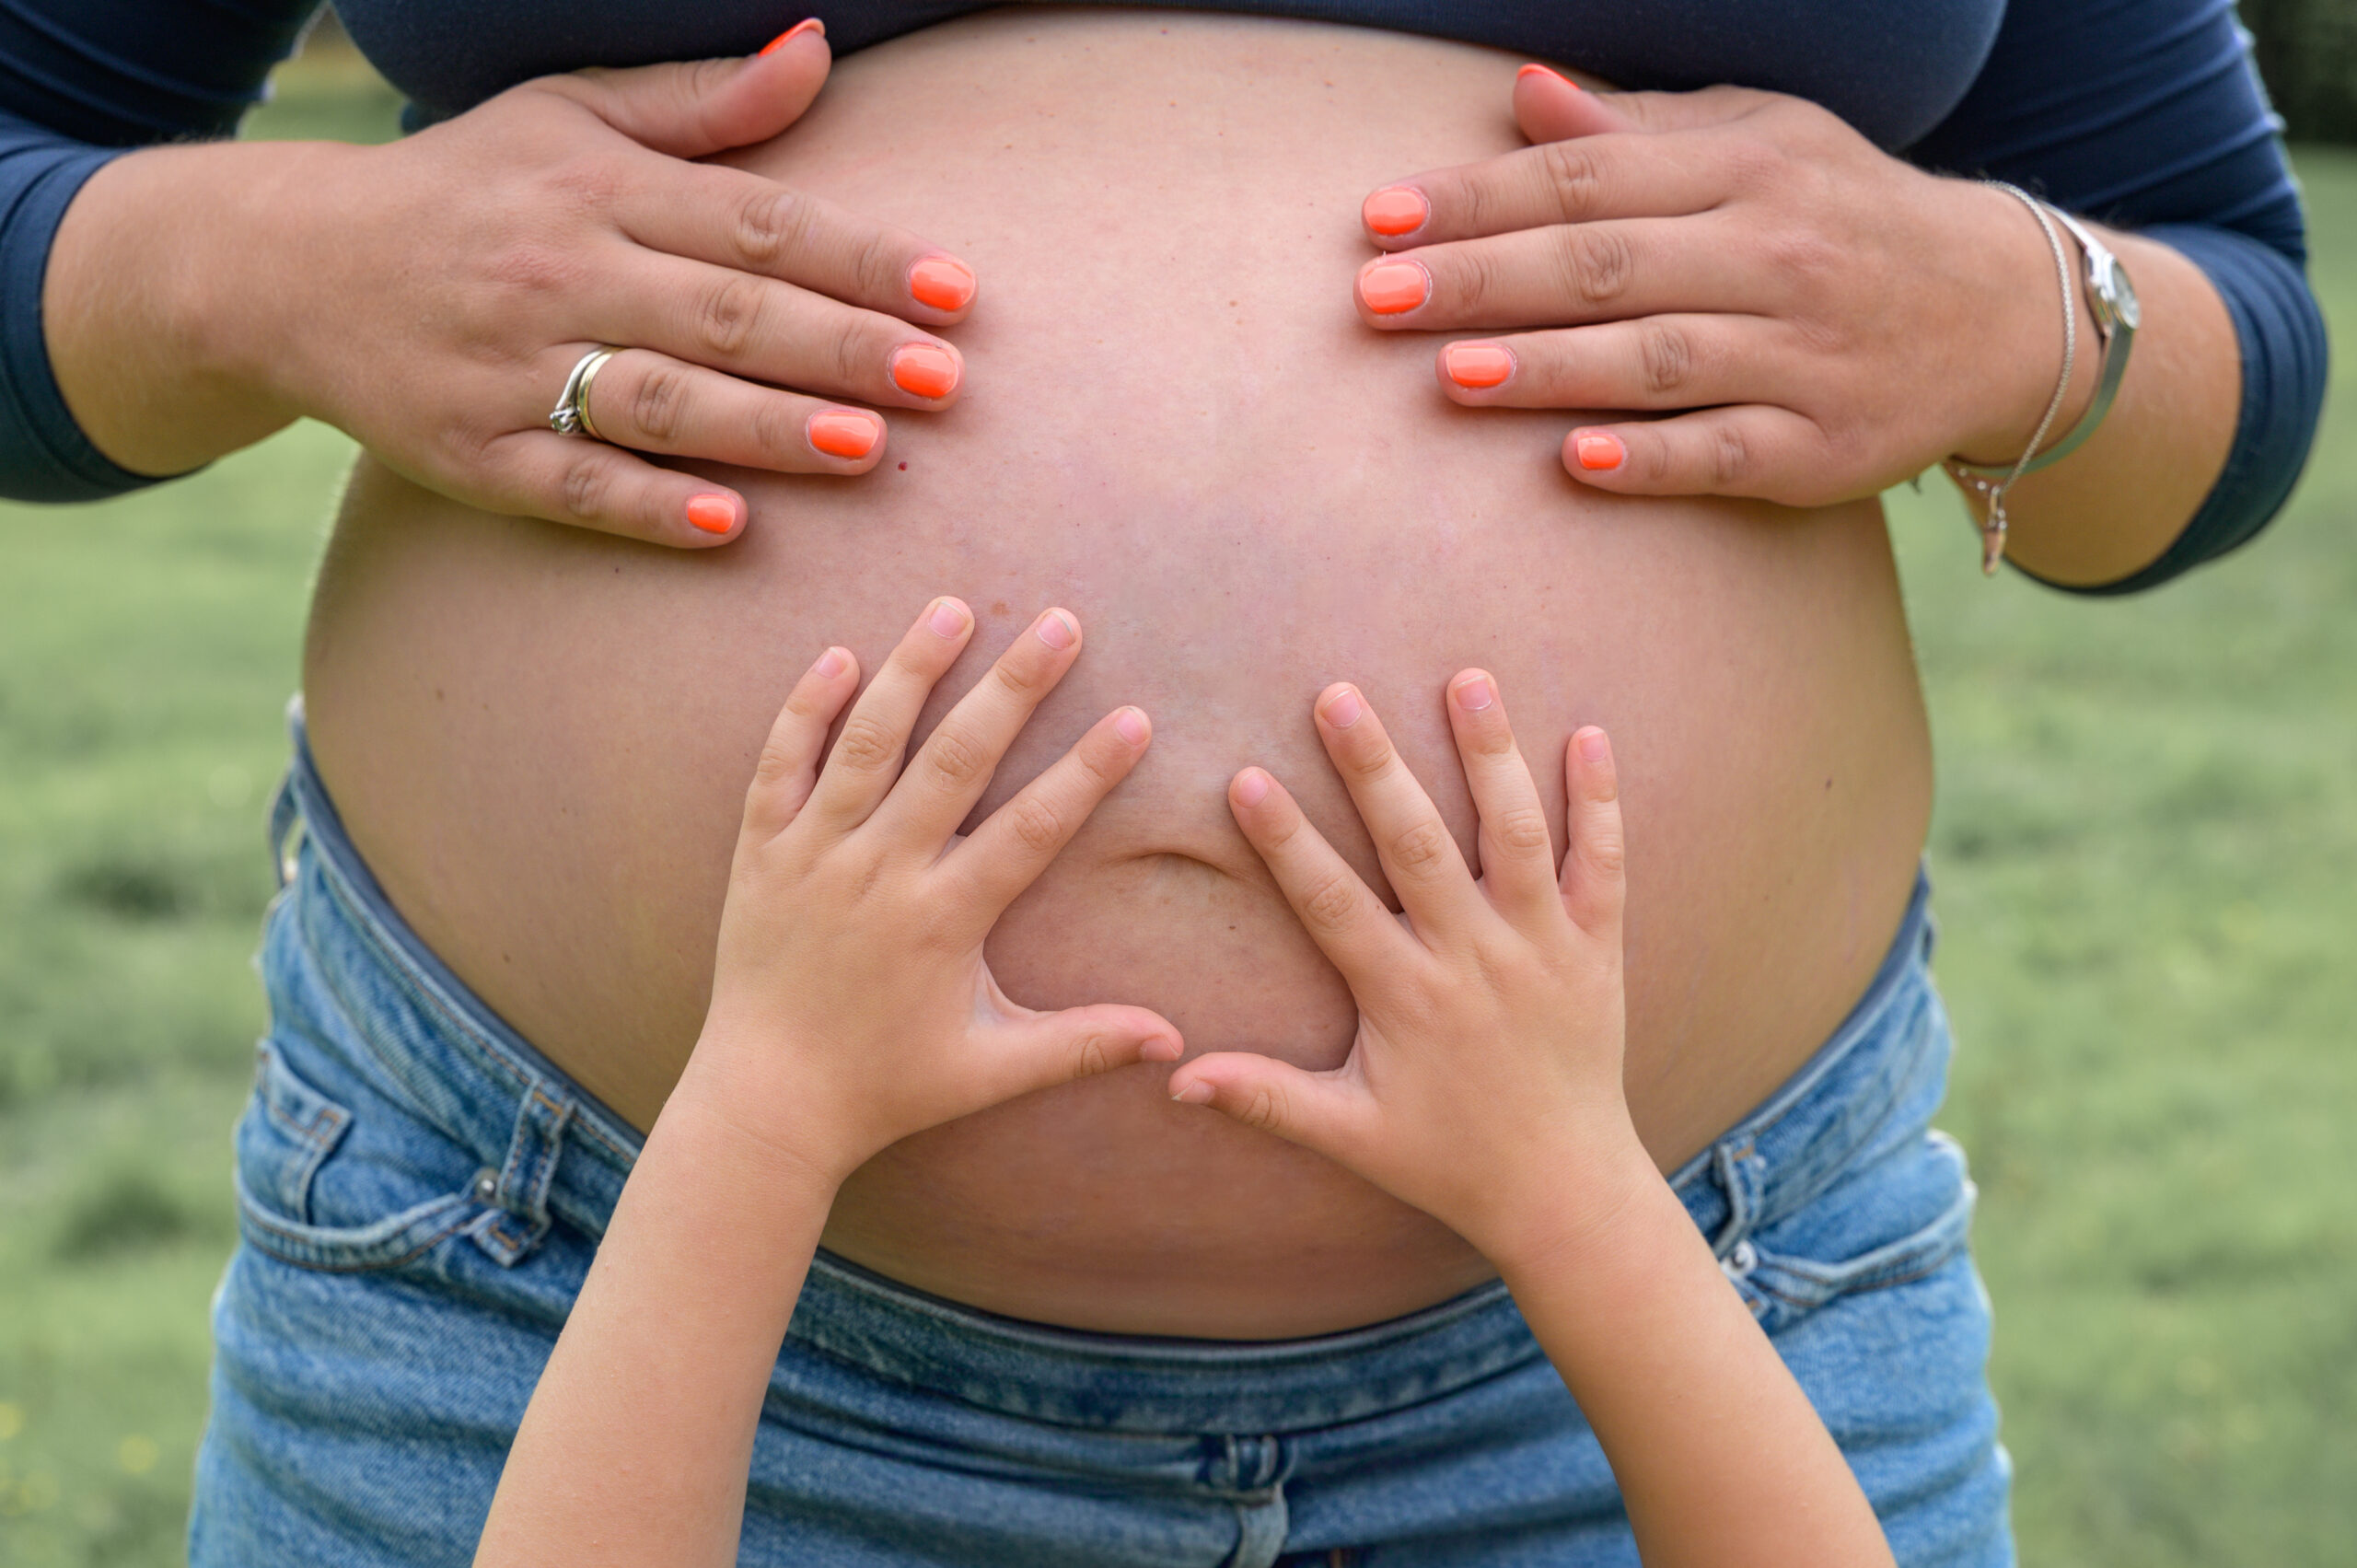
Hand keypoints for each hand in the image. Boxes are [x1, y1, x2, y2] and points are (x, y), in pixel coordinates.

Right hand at [236, 24, 971, 543]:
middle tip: (943, 381)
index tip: (954, 292)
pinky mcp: (472, 453)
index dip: (859, 258)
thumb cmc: (470, 188)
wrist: (287, 267)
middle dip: (839, 347)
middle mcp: (561, 274)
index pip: (755, 223)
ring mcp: (512, 368)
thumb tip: (817, 50)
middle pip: (723, 314)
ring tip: (863, 449)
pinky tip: (727, 524)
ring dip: (764, 427)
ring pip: (658, 401)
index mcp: (600, 190)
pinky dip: (647, 505)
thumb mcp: (573, 117)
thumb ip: (703, 104)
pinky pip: (570, 485)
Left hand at [679, 597, 1180, 1187]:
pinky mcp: (761, 852)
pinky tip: (842, 657)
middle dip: (1012, 687)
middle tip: (1061, 624)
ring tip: (953, 608)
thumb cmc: (886, 1086)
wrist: (765, 1102)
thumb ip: (1083, 1043)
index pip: (1029, 828)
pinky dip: (807, 709)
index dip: (1085, 772)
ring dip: (911, 670)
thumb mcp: (991, 1069)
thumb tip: (1175, 1044)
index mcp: (941, 920)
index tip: (1133, 719)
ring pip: (866, 743)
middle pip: (952, 760)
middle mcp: (877, 874)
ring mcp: (813, 855)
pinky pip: (780, 765)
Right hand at [1166, 671, 1646, 1272]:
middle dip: (1375, 767)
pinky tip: (1591, 735)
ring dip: (1490, 754)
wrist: (1565, 1191)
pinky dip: (1600, 801)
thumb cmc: (1447, 1160)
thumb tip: (1174, 1078)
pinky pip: (1603, 863)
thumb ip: (1264, 1097)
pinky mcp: (1597, 948)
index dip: (1286, 842)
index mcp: (1406, 997)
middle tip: (1337, 695)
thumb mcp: (1349, 1132)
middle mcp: (1473, 959)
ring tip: (1466, 679)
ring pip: (1514, 834)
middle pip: (1418, 845)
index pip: (1332, 902)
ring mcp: (1541, 946)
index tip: (1246, 779)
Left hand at [1349, 65, 2087, 506]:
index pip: (1587, 181)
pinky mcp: (1821, 450)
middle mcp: (1773, 257)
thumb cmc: (1843, 218)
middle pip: (1608, 266)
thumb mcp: (1761, 144)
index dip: (1478, 198)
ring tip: (1449, 377)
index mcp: (1745, 172)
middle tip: (1377, 300)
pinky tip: (1572, 464)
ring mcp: (1800, 357)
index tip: (1379, 219)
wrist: (2003, 313)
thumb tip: (1521, 93)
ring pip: (1657, 361)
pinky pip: (1725, 455)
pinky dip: (1650, 460)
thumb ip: (1638, 131)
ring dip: (1550, 369)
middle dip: (1484, 281)